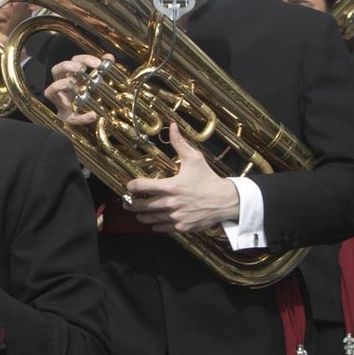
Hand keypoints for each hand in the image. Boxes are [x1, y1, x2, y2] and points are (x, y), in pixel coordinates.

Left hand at [44, 54, 114, 126]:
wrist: (75, 109)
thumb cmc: (71, 114)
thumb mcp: (75, 119)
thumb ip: (82, 118)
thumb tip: (93, 115)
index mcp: (56, 95)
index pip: (52, 88)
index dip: (59, 85)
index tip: (69, 85)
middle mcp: (62, 81)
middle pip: (58, 69)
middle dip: (67, 66)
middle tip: (79, 68)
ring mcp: (72, 74)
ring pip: (73, 61)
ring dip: (84, 60)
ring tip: (97, 63)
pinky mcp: (82, 69)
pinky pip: (88, 60)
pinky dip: (98, 58)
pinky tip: (108, 59)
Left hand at [124, 123, 239, 233]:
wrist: (226, 200)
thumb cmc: (209, 179)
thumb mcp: (195, 159)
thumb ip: (179, 143)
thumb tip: (172, 126)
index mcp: (171, 186)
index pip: (141, 186)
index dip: (132, 186)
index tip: (129, 186)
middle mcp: (170, 203)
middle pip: (141, 206)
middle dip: (131, 204)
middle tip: (127, 202)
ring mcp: (175, 216)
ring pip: (148, 218)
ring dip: (141, 215)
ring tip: (138, 212)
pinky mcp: (181, 227)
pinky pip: (161, 228)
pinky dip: (155, 224)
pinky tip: (155, 220)